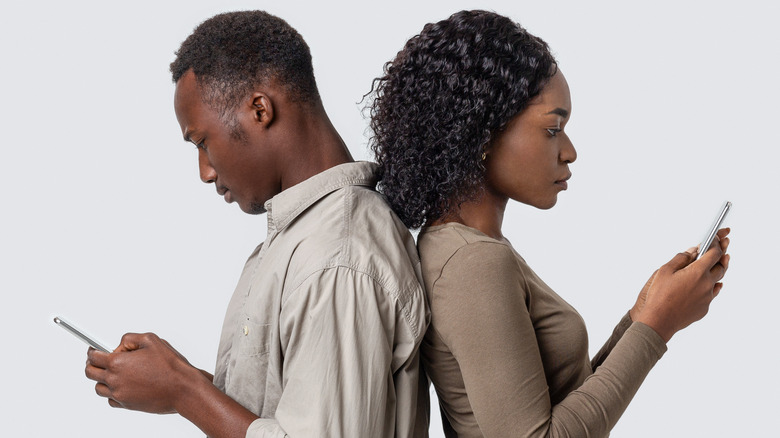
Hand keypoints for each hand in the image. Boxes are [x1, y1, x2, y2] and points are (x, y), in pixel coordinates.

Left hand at [85, 332, 206, 413]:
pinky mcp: (127, 405)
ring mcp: (120, 394)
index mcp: (118, 362)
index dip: (92, 351)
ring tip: (113, 373)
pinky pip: (111, 400)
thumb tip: (119, 345)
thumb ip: (129, 338)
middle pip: (90, 373)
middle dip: (92, 364)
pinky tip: (123, 385)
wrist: (182, 389)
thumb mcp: (151, 340)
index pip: (93, 357)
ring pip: (99, 388)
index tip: (93, 349)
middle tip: (98, 360)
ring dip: (102, 379)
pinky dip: (112, 393)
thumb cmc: (170, 366)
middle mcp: (115, 380)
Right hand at [632, 228, 730, 341]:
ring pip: (718, 281)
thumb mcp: (664, 271)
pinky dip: (714, 286)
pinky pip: (713, 294)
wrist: (660, 320)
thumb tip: (693, 251)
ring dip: (719, 270)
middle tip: (724, 247)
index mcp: (697, 272)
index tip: (715, 238)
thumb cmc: (659, 295)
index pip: (714, 254)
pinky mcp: (704, 308)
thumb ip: (681, 258)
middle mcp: (707, 284)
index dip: (716, 243)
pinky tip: (715, 284)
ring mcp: (707, 297)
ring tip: (722, 263)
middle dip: (722, 255)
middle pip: (721, 267)